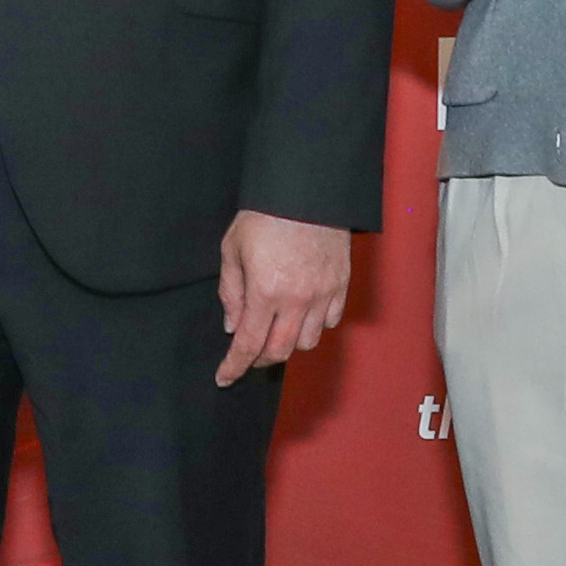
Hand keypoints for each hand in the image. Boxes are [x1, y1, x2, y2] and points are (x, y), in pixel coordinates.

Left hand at [215, 208, 353, 383]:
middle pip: (279, 351)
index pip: (249, 344)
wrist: (307, 188)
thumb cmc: (265, 214)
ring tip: (276, 331)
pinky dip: (314, 327)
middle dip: (259, 360)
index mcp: (265, 290)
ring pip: (307, 342)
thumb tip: (233, 326)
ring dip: (288, 344)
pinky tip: (301, 316)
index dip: (234, 366)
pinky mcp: (341, 284)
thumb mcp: (232, 248)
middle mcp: (297, 299)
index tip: (224, 378)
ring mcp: (323, 293)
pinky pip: (330, 322)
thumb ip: (230, 292)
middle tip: (248, 355)